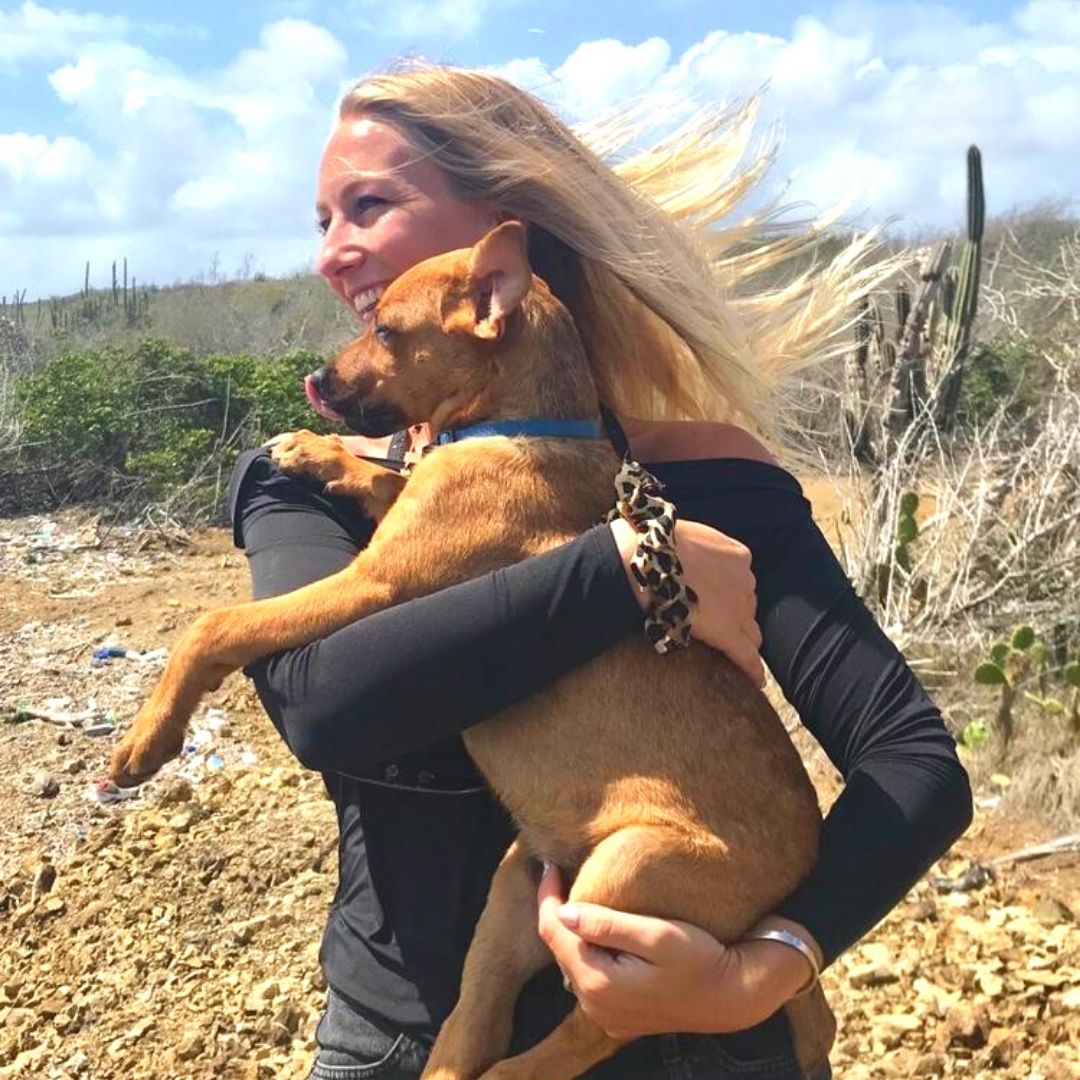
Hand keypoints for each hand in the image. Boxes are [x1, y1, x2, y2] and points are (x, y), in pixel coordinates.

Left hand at [537, 865, 808, 1039]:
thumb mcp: (657, 935)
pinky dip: (589, 951)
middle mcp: (595, 1006)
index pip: (554, 932)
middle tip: (561, 873)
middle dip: (557, 911)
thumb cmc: (701, 959)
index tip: (550, 864)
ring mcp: (606, 1015)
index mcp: (599, 983)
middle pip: (560, 949)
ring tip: (578, 895)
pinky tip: (599, 930)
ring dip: (573, 932)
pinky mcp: (619, 1016)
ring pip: (575, 964)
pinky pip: (591, 979)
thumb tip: (564, 911)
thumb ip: (608, 924)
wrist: (734, 997)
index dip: (548, 895)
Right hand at [609, 517, 764, 686]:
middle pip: (747, 605)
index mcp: (737, 555)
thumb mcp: (688, 535)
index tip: (716, 598)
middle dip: (735, 613)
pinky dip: (752, 670)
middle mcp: (745, 581)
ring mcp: (738, 609)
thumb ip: (701, 547)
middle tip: (714, 621)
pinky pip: (747, 657)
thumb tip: (689, 553)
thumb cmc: (657, 545)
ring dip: (742, 638)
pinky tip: (756, 681)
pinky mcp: (728, 633)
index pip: (742, 581)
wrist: (645, 559)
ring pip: (751, 631)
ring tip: (736, 653)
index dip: (729, 591)